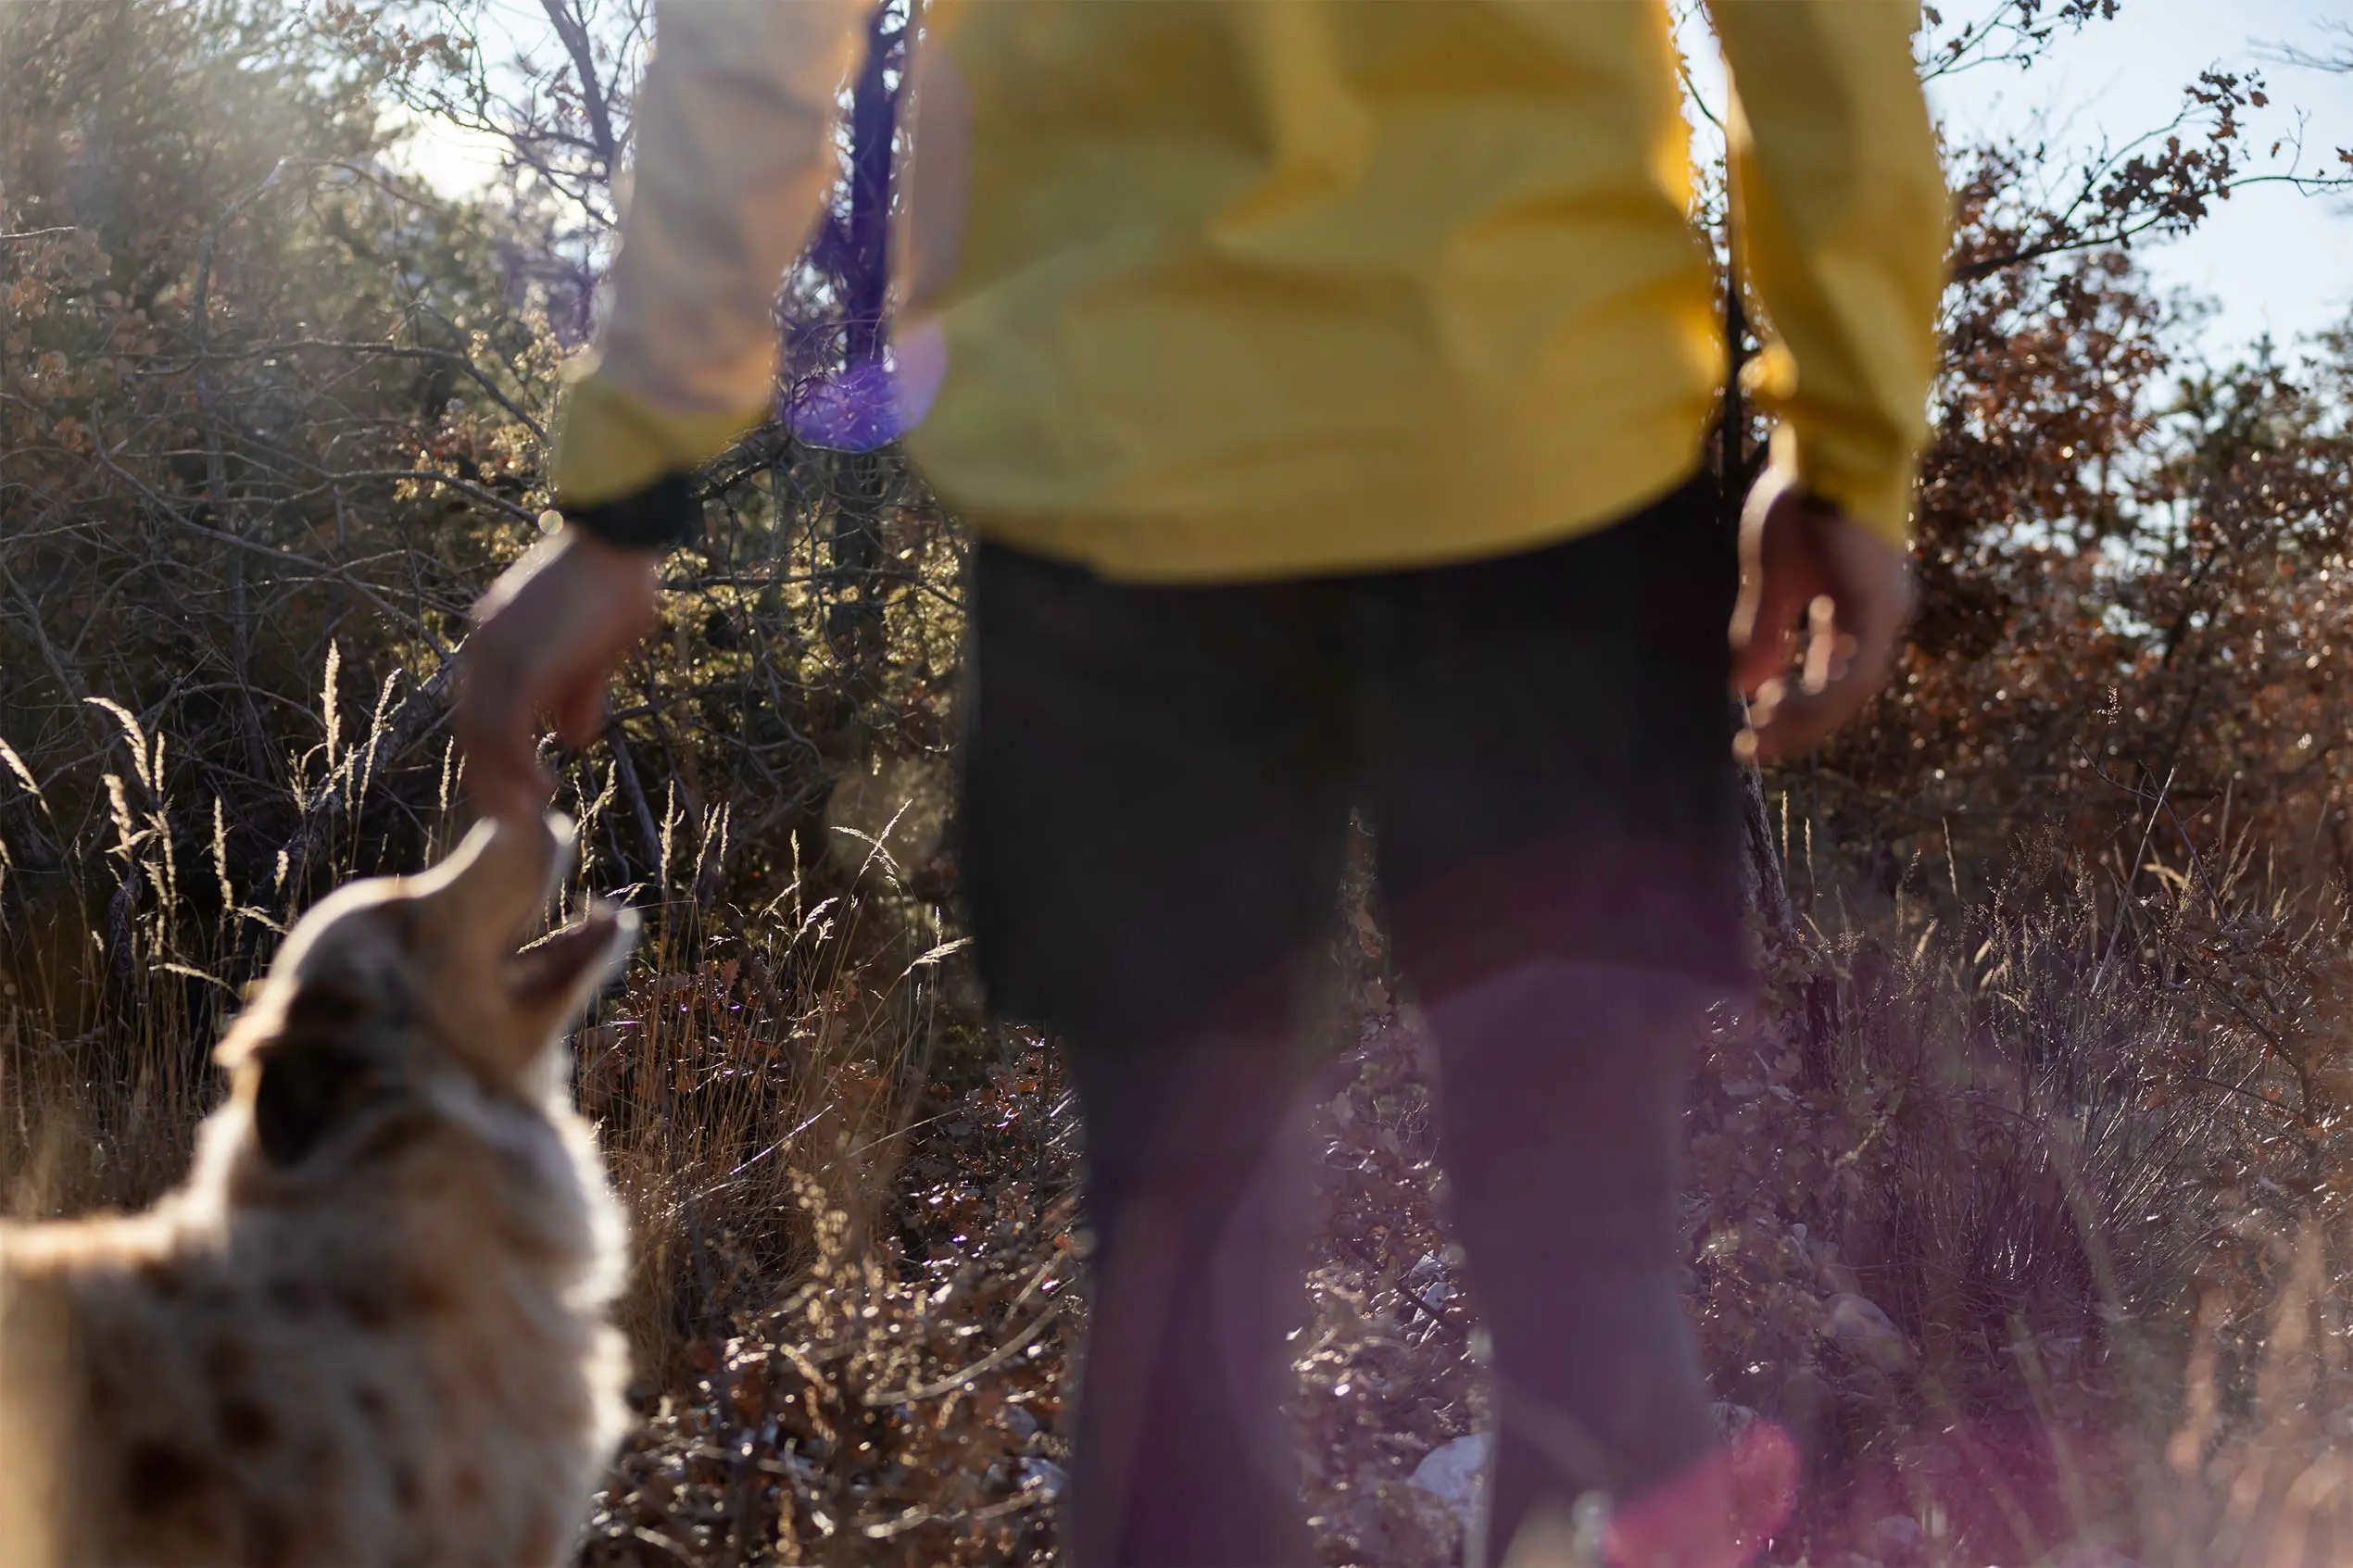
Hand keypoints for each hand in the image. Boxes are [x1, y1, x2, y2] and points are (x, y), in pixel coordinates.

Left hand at [457, 526, 660, 823]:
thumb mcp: (597, 650)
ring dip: (500, 781)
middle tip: (510, 816)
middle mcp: (484, 650)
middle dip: (487, 777)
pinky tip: (541, 787)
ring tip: (525, 813)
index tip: (512, 789)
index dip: (491, 755)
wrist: (616, 539)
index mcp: (495, 642)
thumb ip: (578, 694)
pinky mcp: (521, 664)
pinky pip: (506, 729)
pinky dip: (518, 766)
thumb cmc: (614, 584)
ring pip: (481, 735)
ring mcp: (497, 655)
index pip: (478, 710)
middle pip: (469, 728)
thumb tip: (571, 739)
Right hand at [1729, 470, 1913, 763]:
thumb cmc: (1802, 499)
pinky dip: (1814, 695)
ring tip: (1758, 735)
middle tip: (1752, 750)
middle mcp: (1881, 612)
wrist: (1829, 445)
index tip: (1751, 729)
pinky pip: (1851, 669)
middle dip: (1796, 724)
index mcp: (1859, 603)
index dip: (1793, 707)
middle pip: (1844, 690)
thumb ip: (1763, 633)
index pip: (1830, 672)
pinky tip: (1774, 706)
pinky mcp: (1877, 604)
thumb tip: (1743, 688)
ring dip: (1803, 718)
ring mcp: (1884, 610)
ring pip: (1850, 688)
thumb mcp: (1772, 576)